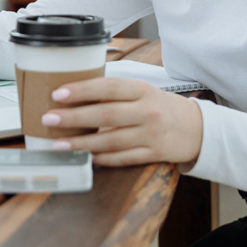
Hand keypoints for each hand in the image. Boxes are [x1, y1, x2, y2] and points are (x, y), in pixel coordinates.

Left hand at [41, 77, 202, 166]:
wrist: (196, 128)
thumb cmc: (160, 106)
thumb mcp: (142, 91)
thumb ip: (115, 93)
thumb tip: (74, 93)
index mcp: (142, 90)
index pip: (108, 88)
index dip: (82, 90)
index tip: (58, 94)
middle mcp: (147, 111)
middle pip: (106, 115)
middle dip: (74, 117)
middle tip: (49, 118)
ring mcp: (151, 134)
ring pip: (111, 140)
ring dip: (82, 143)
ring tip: (59, 144)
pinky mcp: (154, 154)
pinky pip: (124, 158)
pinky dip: (103, 159)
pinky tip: (86, 157)